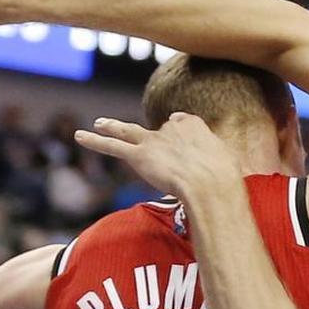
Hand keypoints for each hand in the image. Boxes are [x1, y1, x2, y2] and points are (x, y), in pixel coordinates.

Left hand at [75, 114, 241, 199]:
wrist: (210, 184)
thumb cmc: (225, 179)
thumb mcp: (229, 164)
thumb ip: (220, 163)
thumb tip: (224, 176)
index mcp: (194, 124)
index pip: (180, 124)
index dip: (180, 139)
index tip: (184, 150)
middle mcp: (171, 126)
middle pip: (159, 132)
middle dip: (160, 146)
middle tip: (167, 162)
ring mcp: (153, 140)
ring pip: (128, 131)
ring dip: (112, 126)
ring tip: (99, 124)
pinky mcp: (139, 156)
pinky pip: (113, 146)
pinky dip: (95, 142)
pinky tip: (80, 136)